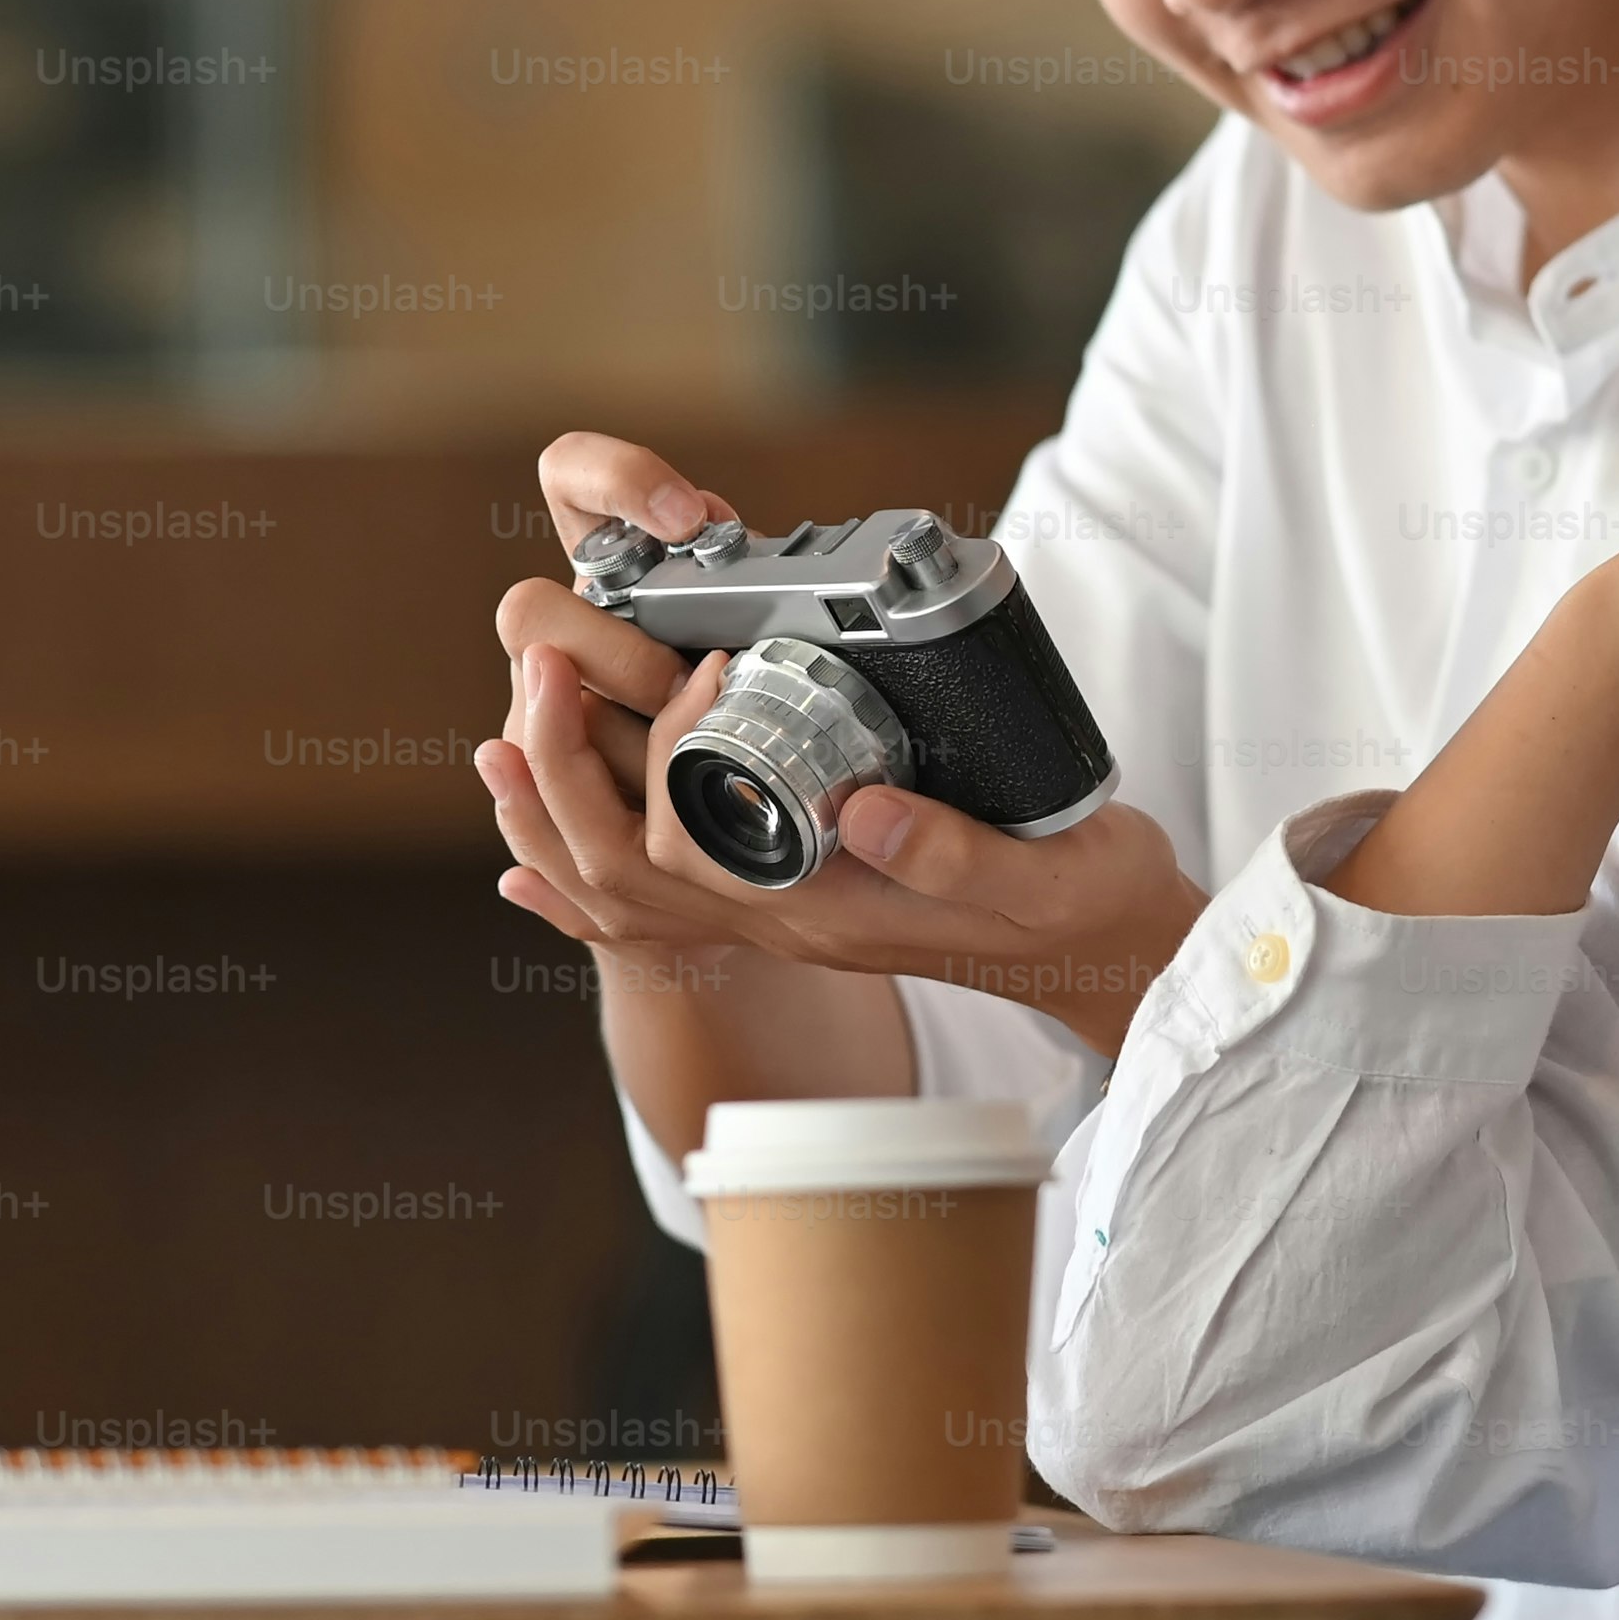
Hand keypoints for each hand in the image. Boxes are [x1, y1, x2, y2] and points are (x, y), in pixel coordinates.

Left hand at [476, 433, 1208, 1053]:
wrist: (1112, 960)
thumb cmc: (1085, 910)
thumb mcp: (1044, 874)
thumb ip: (953, 850)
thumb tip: (860, 808)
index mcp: (830, 913)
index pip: (690, 845)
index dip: (672, 747)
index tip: (709, 659)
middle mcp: (788, 923)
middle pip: (624, 869)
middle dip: (566, 766)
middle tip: (550, 663)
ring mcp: (786, 919)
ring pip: (625, 889)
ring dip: (555, 812)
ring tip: (506, 733)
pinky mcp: (797, 901)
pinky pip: (658, 901)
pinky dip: (583, 876)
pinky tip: (531, 862)